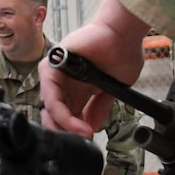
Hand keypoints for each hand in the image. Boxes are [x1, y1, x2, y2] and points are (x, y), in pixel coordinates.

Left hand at [42, 0, 151, 136]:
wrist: (124, 33)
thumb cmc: (122, 53)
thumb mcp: (111, 90)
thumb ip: (99, 108)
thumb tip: (90, 129)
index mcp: (78, 88)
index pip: (66, 115)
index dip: (73, 131)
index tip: (86, 141)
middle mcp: (66, 83)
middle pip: (54, 114)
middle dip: (64, 132)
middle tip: (78, 141)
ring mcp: (58, 74)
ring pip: (50, 107)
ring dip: (64, 125)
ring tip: (81, 133)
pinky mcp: (53, 65)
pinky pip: (50, 93)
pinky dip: (60, 112)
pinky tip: (75, 122)